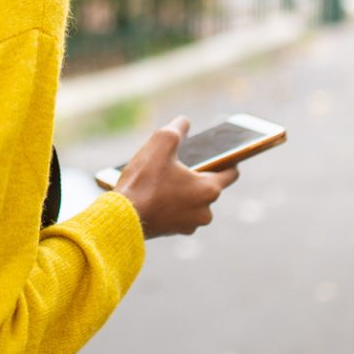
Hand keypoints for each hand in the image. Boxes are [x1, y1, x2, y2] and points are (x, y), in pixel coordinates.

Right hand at [114, 115, 237, 237]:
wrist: (122, 217)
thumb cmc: (144, 179)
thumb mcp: (162, 142)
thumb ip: (177, 128)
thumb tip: (184, 121)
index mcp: (209, 189)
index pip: (231, 173)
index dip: (229, 159)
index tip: (224, 153)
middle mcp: (205, 211)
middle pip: (207, 185)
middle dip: (194, 173)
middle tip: (175, 161)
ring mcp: (190, 224)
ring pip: (191, 199)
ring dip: (181, 188)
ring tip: (159, 176)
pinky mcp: (173, 231)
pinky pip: (177, 211)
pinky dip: (169, 201)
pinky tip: (152, 191)